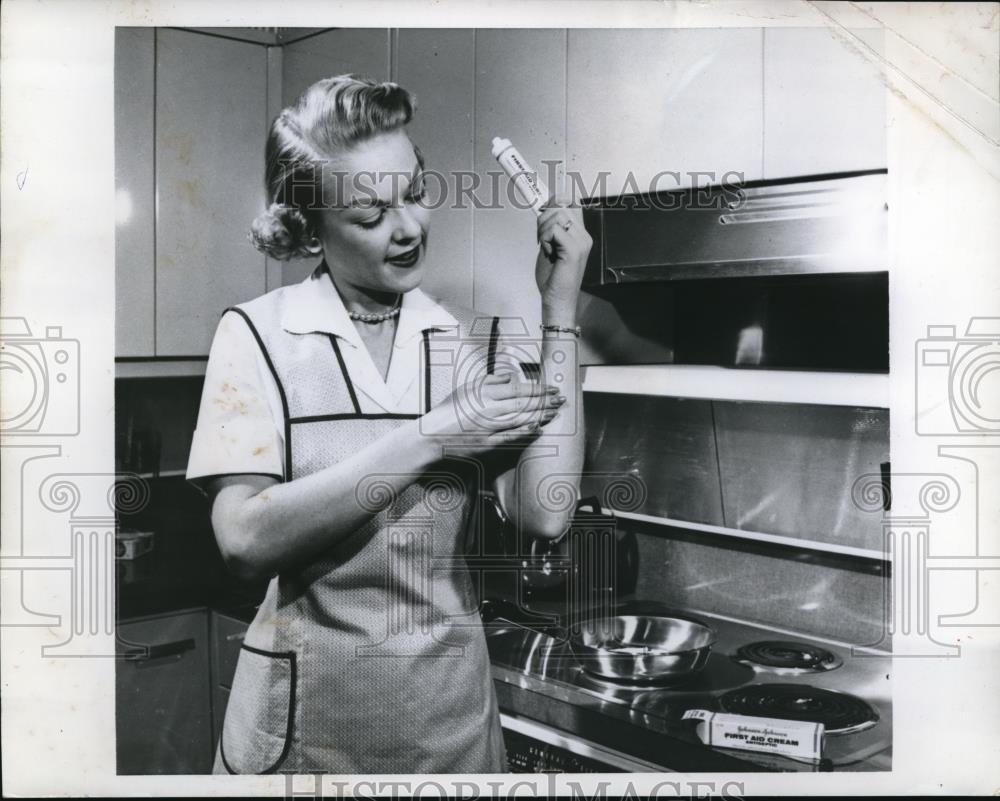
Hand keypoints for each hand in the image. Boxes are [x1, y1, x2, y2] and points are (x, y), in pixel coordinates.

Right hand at [421, 373, 565, 452]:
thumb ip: (489, 381)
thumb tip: (510, 376)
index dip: (537, 388)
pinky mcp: (487, 443)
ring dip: (541, 414)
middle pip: (522, 402)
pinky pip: (510, 437)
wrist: (432, 437)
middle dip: (544, 400)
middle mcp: (487, 408)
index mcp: (482, 393)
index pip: (517, 388)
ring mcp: (488, 427)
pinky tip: (539, 428)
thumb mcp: (466, 390)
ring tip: (556, 412)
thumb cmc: (447, 413)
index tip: (551, 388)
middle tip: (561, 399)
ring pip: (520, 418)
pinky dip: (525, 432)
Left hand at [535, 204, 592, 314]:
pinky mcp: (574, 250)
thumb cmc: (553, 278)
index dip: (555, 200)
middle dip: (544, 219)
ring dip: (543, 230)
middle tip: (541, 238)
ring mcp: (581, 242)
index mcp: (581, 235)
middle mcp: (584, 236)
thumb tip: (544, 208)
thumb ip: (549, 228)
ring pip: (557, 216)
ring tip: (545, 247)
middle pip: (561, 207)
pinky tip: (548, 252)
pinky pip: (554, 229)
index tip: (543, 205)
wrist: (557, 300)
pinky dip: (545, 239)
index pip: (572, 203)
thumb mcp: (549, 246)